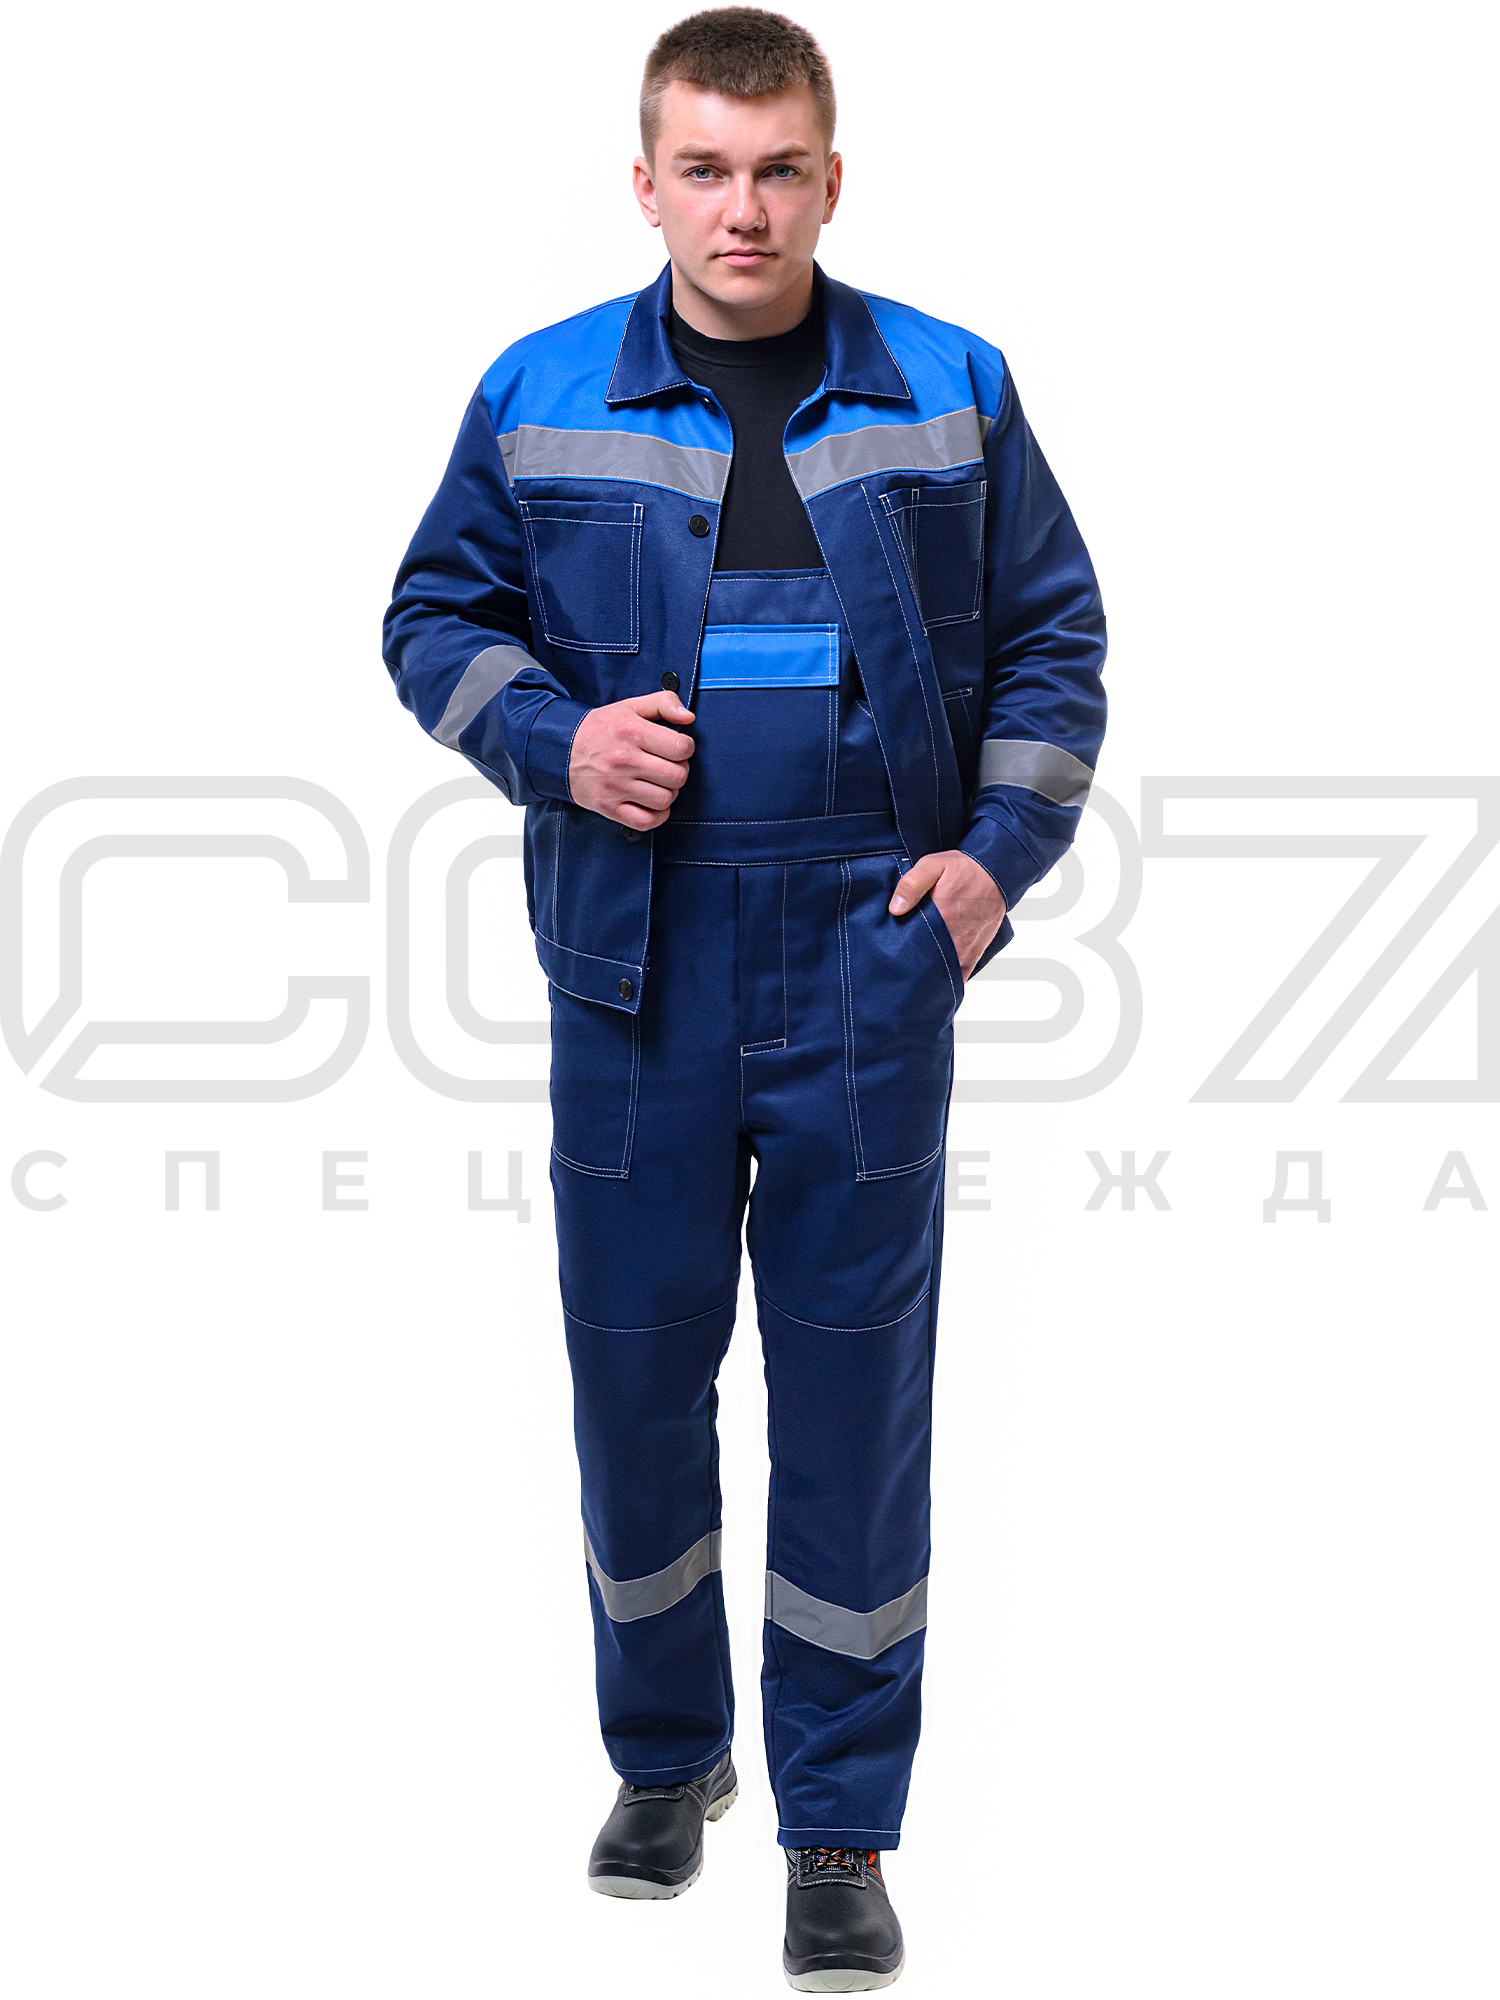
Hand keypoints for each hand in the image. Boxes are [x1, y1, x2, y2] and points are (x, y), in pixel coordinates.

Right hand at [567, 691, 695, 829]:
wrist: (558, 751)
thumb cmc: (598, 729)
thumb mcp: (629, 706)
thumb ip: (663, 703)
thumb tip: (688, 717)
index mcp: (630, 731)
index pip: (681, 748)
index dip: (686, 748)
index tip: (677, 747)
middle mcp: (623, 760)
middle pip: (677, 776)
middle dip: (680, 770)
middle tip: (668, 765)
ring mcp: (616, 786)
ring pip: (665, 799)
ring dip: (669, 792)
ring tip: (659, 782)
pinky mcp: (609, 807)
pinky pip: (646, 821)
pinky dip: (656, 815)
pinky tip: (652, 802)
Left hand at [889, 849, 1005, 979]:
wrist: (997, 872)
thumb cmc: (964, 869)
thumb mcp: (933, 865)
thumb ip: (912, 884)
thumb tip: (895, 909)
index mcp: (942, 916)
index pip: (913, 944)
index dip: (900, 950)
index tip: (891, 950)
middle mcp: (956, 937)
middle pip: (927, 961)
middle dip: (912, 964)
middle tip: (900, 961)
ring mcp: (967, 947)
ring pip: (943, 971)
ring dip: (929, 972)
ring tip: (915, 970)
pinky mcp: (976, 951)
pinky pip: (962, 974)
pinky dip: (948, 978)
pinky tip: (935, 979)